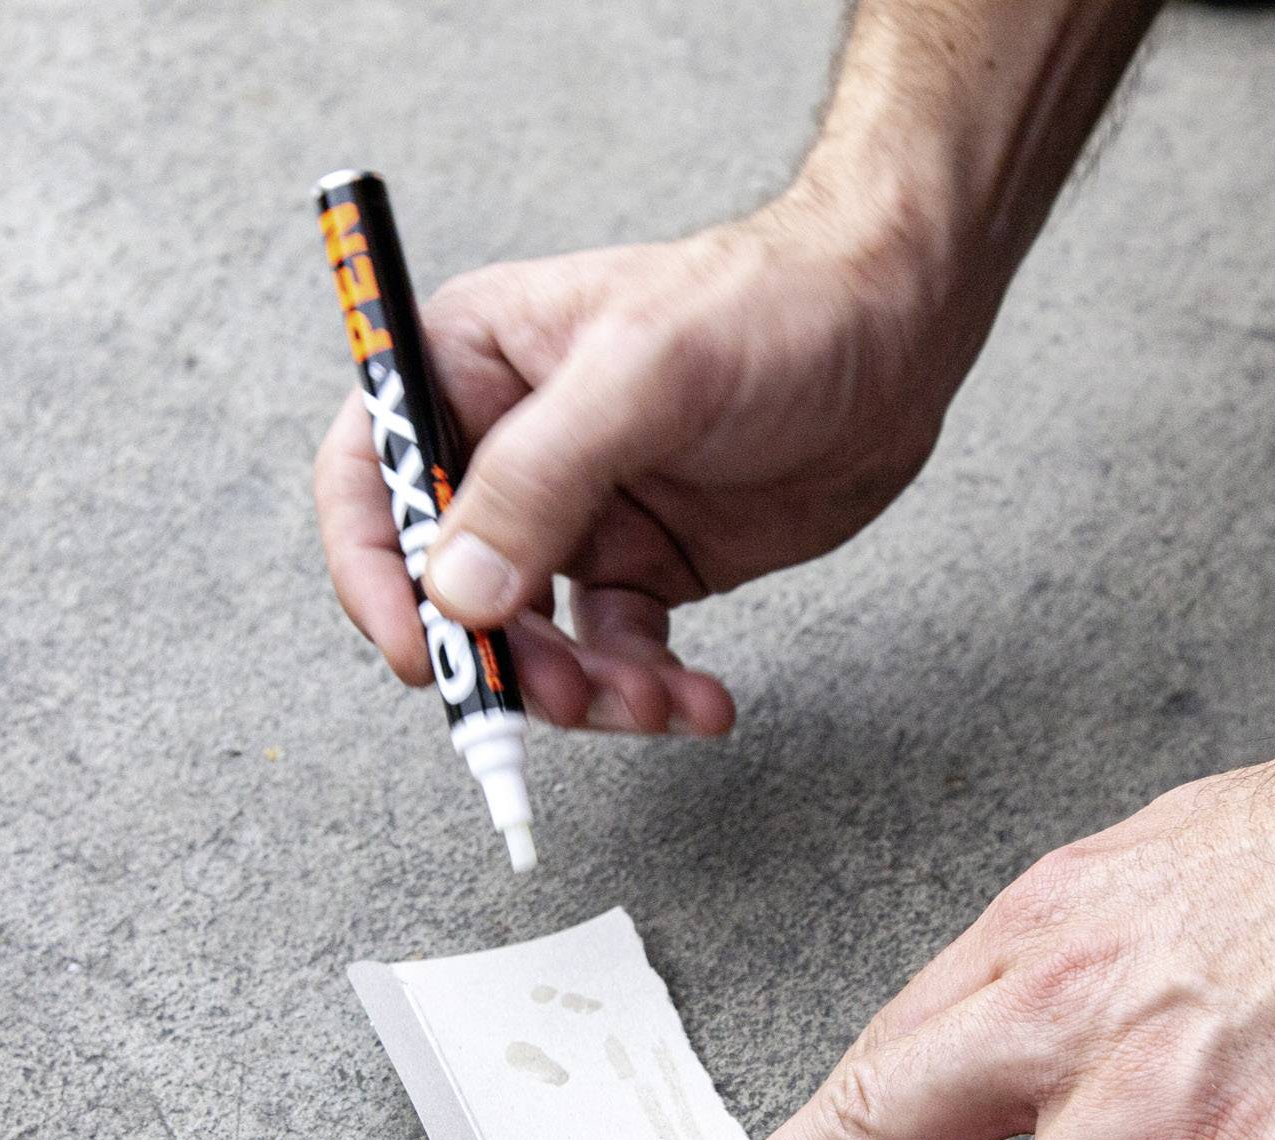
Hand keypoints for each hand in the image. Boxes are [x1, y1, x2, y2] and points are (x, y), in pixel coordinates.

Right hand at [313, 198, 979, 733]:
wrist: (903, 325)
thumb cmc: (775, 302)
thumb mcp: (646, 374)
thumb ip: (539, 478)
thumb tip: (459, 588)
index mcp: (470, 367)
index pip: (371, 479)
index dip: (374, 573)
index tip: (417, 649)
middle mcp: (509, 447)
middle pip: (449, 585)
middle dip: (500, 656)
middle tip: (558, 700)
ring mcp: (578, 514)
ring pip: (533, 638)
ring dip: (581, 690)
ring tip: (652, 701)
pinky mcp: (646, 563)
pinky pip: (615, 654)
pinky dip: (647, 692)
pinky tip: (697, 702)